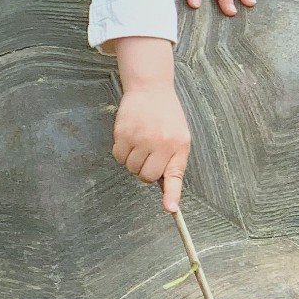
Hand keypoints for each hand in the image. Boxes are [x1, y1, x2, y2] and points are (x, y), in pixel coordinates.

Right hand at [110, 37, 190, 211]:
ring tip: (141, 142)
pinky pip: (119, 156)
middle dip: (146, 171)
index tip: (170, 209)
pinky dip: (122, 152)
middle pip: (146, 176)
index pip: (174, 175)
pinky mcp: (123, 133)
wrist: (151, 88)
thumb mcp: (180, 138)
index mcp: (177, 145)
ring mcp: (140, 138)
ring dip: (134, 160)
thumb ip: (174, 163)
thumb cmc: (167, 116)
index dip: (171, 195)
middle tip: (150, 155)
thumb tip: (167, 191)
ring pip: (131, 167)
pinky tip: (130, 138)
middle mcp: (160, 142)